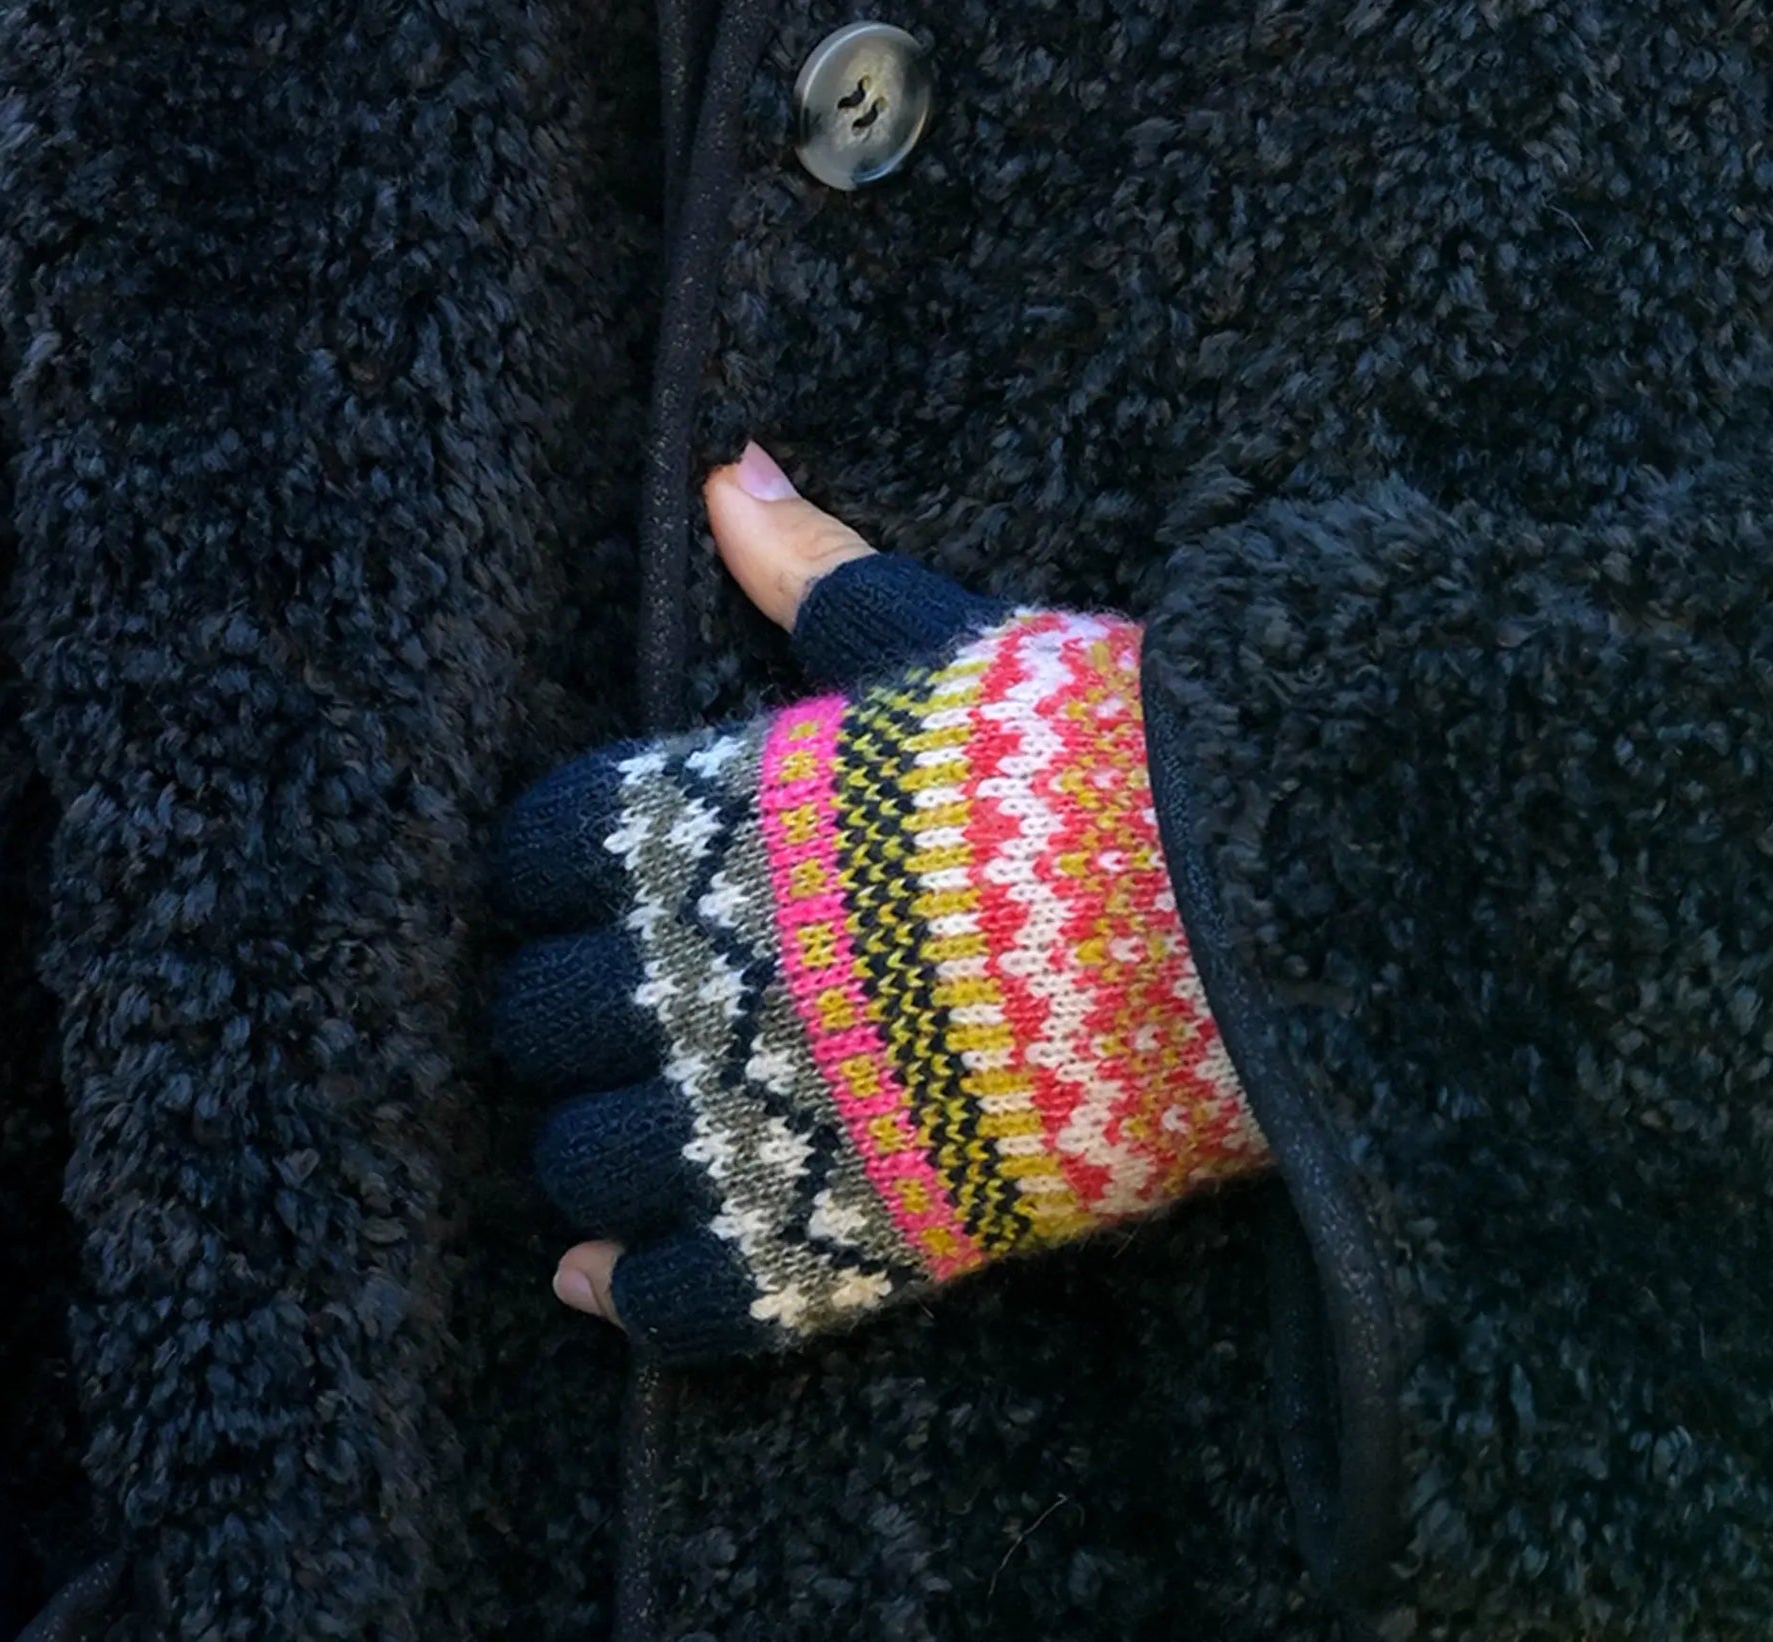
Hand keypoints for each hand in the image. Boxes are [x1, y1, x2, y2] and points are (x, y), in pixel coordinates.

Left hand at [490, 444, 1266, 1359]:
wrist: (1240, 910)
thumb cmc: (1091, 760)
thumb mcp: (944, 639)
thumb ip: (814, 572)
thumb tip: (727, 467)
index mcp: (709, 818)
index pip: (535, 851)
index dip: (553, 876)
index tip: (592, 889)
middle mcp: (701, 969)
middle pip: (532, 1022)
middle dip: (561, 1022)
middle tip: (617, 1018)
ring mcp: (768, 1114)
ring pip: (584, 1169)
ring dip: (590, 1158)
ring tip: (631, 1136)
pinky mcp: (844, 1235)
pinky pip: (684, 1305)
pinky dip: (633, 1300)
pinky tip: (606, 1279)